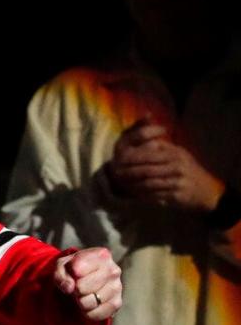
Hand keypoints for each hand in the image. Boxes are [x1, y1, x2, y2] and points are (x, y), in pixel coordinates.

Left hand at [54, 247, 121, 320]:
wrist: (84, 281)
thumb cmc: (72, 270)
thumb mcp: (61, 266)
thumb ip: (60, 275)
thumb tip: (69, 288)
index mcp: (100, 255)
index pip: (78, 269)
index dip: (71, 274)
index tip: (73, 273)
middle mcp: (113, 270)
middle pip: (82, 288)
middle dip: (75, 290)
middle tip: (77, 286)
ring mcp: (117, 287)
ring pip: (89, 302)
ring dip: (80, 302)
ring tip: (83, 294)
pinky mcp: (117, 303)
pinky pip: (95, 314)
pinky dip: (86, 312)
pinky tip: (89, 303)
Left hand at [108, 117, 224, 211]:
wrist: (208, 189)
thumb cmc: (187, 168)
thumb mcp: (176, 151)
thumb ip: (158, 143)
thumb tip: (142, 128)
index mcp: (175, 153)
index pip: (149, 154)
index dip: (132, 158)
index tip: (117, 160)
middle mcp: (177, 166)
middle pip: (147, 170)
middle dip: (129, 173)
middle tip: (115, 175)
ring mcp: (178, 181)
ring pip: (149, 184)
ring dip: (134, 186)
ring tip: (121, 186)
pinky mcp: (177, 195)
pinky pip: (156, 195)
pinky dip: (144, 196)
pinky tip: (134, 195)